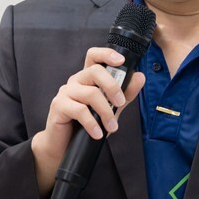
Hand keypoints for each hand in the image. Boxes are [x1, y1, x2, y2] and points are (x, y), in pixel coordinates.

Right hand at [31, 47, 145, 195]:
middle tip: (120, 104)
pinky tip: (98, 133)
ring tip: (112, 127)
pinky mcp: (58, 106)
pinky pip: (79, 110)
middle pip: (95, 71)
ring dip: (106, 112)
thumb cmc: (87, 124)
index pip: (94, 56)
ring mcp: (66, 92)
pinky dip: (92, 123)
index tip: (121, 61)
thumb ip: (124, 93)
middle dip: (112, 87)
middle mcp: (76, 80)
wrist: (64, 145)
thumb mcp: (111, 108)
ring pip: (91, 93)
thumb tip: (140, 77)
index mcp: (87, 77)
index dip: (107, 54)